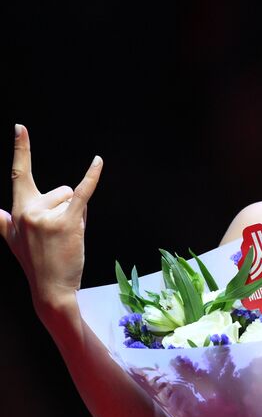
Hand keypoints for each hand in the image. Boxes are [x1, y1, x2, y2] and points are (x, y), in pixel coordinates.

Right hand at [1, 125, 102, 316]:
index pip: (19, 173)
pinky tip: (98, 161)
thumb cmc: (37, 263)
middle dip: (67, 209)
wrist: (52, 288)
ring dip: (77, 216)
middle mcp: (28, 210)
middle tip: (59, 236)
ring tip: (66, 238)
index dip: (21, 149)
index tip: (21, 128)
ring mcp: (47, 216)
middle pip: (60, 190)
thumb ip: (4, 224)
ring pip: (74, 199)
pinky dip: (92, 176)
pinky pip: (83, 193)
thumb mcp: (14, 242)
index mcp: (17, 210)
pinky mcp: (67, 222)